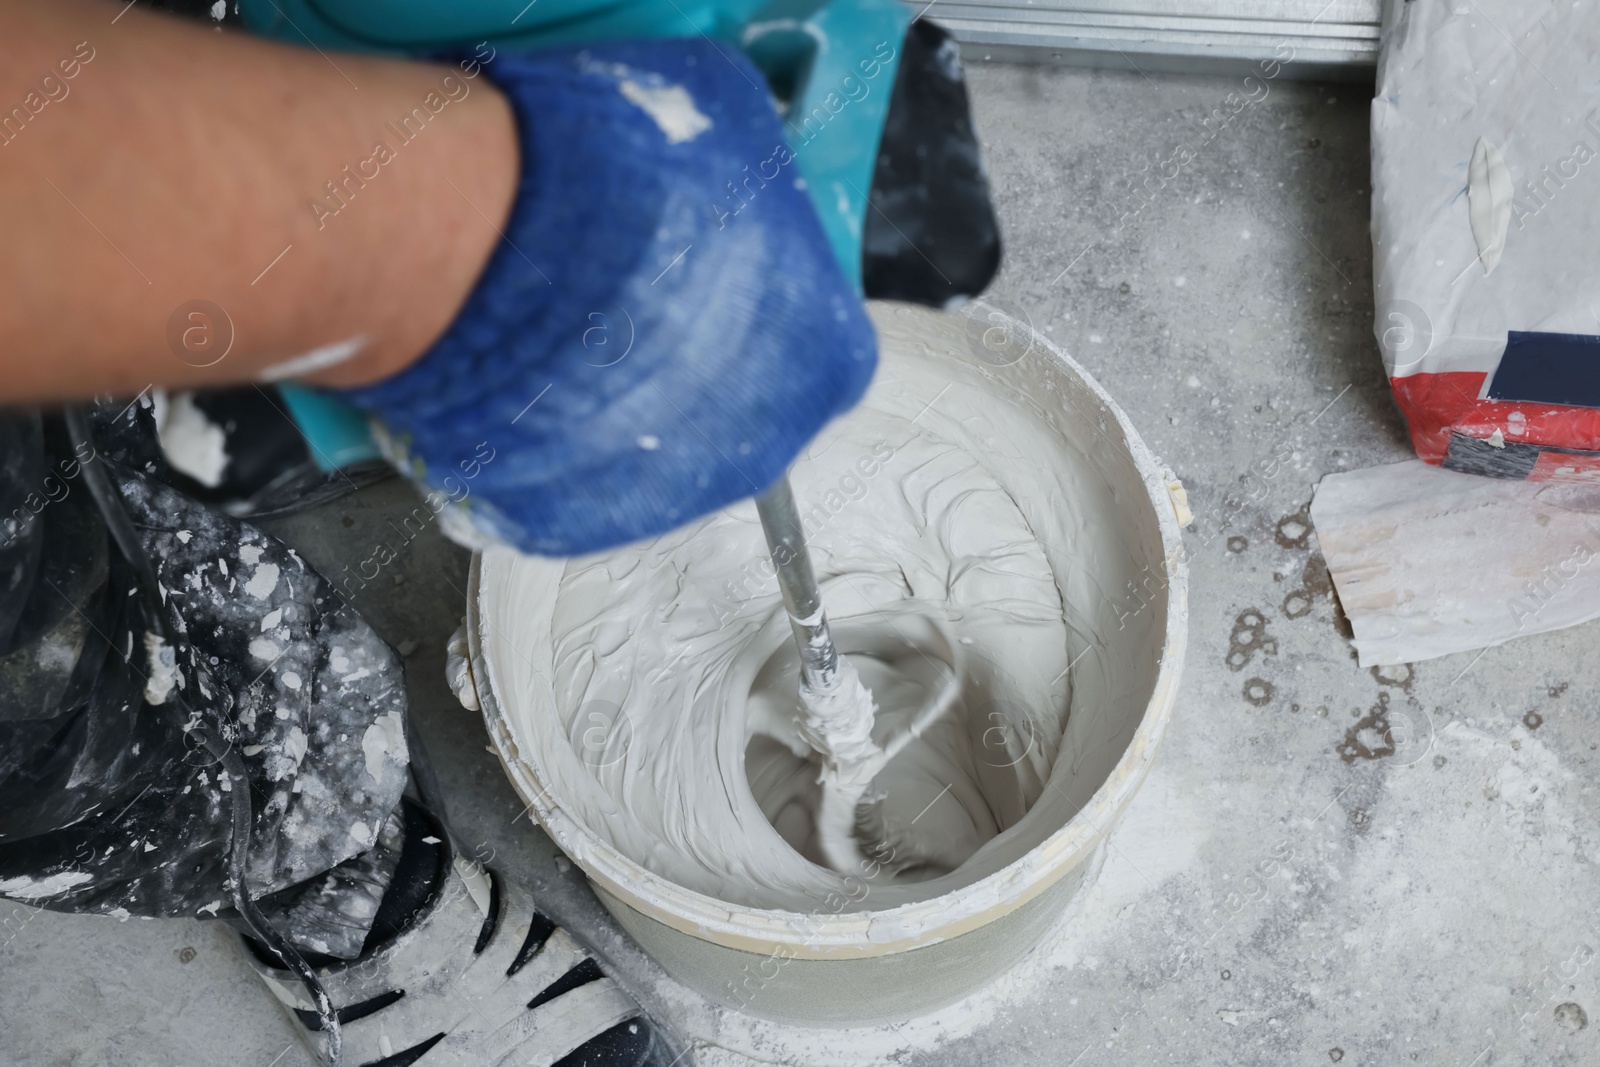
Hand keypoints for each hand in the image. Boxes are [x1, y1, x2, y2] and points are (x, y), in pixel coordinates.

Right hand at [337, 39, 877, 555]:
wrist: (488, 248)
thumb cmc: (624, 182)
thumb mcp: (728, 117)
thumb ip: (750, 180)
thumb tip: (729, 178)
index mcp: (827, 362)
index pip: (816, 340)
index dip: (759, 298)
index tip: (710, 265)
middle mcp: (759, 450)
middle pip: (730, 401)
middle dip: (680, 351)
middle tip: (620, 290)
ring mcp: (661, 500)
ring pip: (640, 447)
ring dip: (606, 396)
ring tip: (553, 322)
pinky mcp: (564, 526)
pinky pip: (557, 477)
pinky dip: (534, 435)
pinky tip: (504, 372)